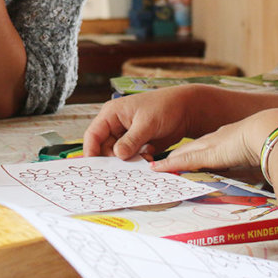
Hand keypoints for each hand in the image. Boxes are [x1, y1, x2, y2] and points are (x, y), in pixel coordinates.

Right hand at [82, 86, 201, 159]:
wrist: (187, 110)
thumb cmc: (165, 106)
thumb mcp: (147, 123)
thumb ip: (131, 140)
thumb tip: (118, 156)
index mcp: (111, 114)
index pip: (93, 135)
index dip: (91, 152)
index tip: (94, 169)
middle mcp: (115, 126)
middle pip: (104, 149)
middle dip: (113, 160)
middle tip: (123, 170)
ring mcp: (126, 136)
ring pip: (118, 156)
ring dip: (127, 162)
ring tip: (142, 160)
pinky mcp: (137, 145)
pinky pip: (131, 158)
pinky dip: (137, 162)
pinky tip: (148, 158)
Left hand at [151, 108, 277, 174]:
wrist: (272, 131)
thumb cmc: (274, 140)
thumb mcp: (266, 151)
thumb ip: (263, 161)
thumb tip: (273, 170)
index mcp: (230, 137)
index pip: (207, 145)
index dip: (194, 150)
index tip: (184, 156)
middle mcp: (217, 139)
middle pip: (191, 148)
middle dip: (175, 155)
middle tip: (158, 161)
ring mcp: (211, 145)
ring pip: (184, 154)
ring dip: (168, 161)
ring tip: (152, 166)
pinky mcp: (207, 154)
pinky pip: (183, 160)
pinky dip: (169, 165)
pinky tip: (156, 168)